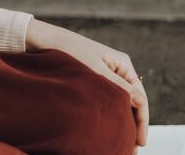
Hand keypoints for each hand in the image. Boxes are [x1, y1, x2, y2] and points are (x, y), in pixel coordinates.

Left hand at [26, 19, 148, 147]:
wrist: (43, 41)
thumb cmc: (69, 51)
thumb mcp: (95, 71)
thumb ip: (118, 87)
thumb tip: (141, 103)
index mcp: (123, 64)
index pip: (140, 97)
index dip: (142, 121)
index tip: (139, 141)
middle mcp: (117, 69)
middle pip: (131, 101)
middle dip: (132, 124)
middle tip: (132, 147)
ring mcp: (105, 74)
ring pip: (118, 101)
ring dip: (120, 120)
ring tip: (120, 141)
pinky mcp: (92, 79)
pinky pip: (105, 98)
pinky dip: (108, 112)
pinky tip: (106, 126)